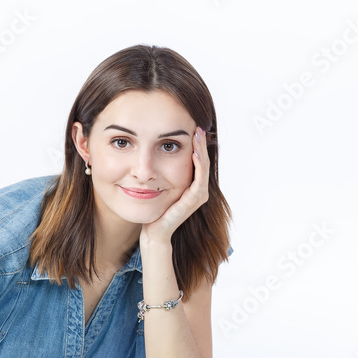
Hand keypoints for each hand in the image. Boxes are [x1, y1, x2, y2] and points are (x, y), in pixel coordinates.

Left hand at [141, 126, 209, 244]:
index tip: (194, 128)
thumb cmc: (155, 209)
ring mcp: (198, 196)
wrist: (153, 231)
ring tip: (198, 135)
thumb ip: (164, 174)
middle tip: (199, 127)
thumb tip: (157, 155)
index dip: (198, 145)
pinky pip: (199, 179)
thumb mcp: (160, 187)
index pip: (199, 161)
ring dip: (201, 150)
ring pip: (203, 168)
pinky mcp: (193, 201)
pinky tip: (194, 153)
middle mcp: (199, 191)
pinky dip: (198, 165)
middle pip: (204, 161)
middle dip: (201, 144)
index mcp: (193, 186)